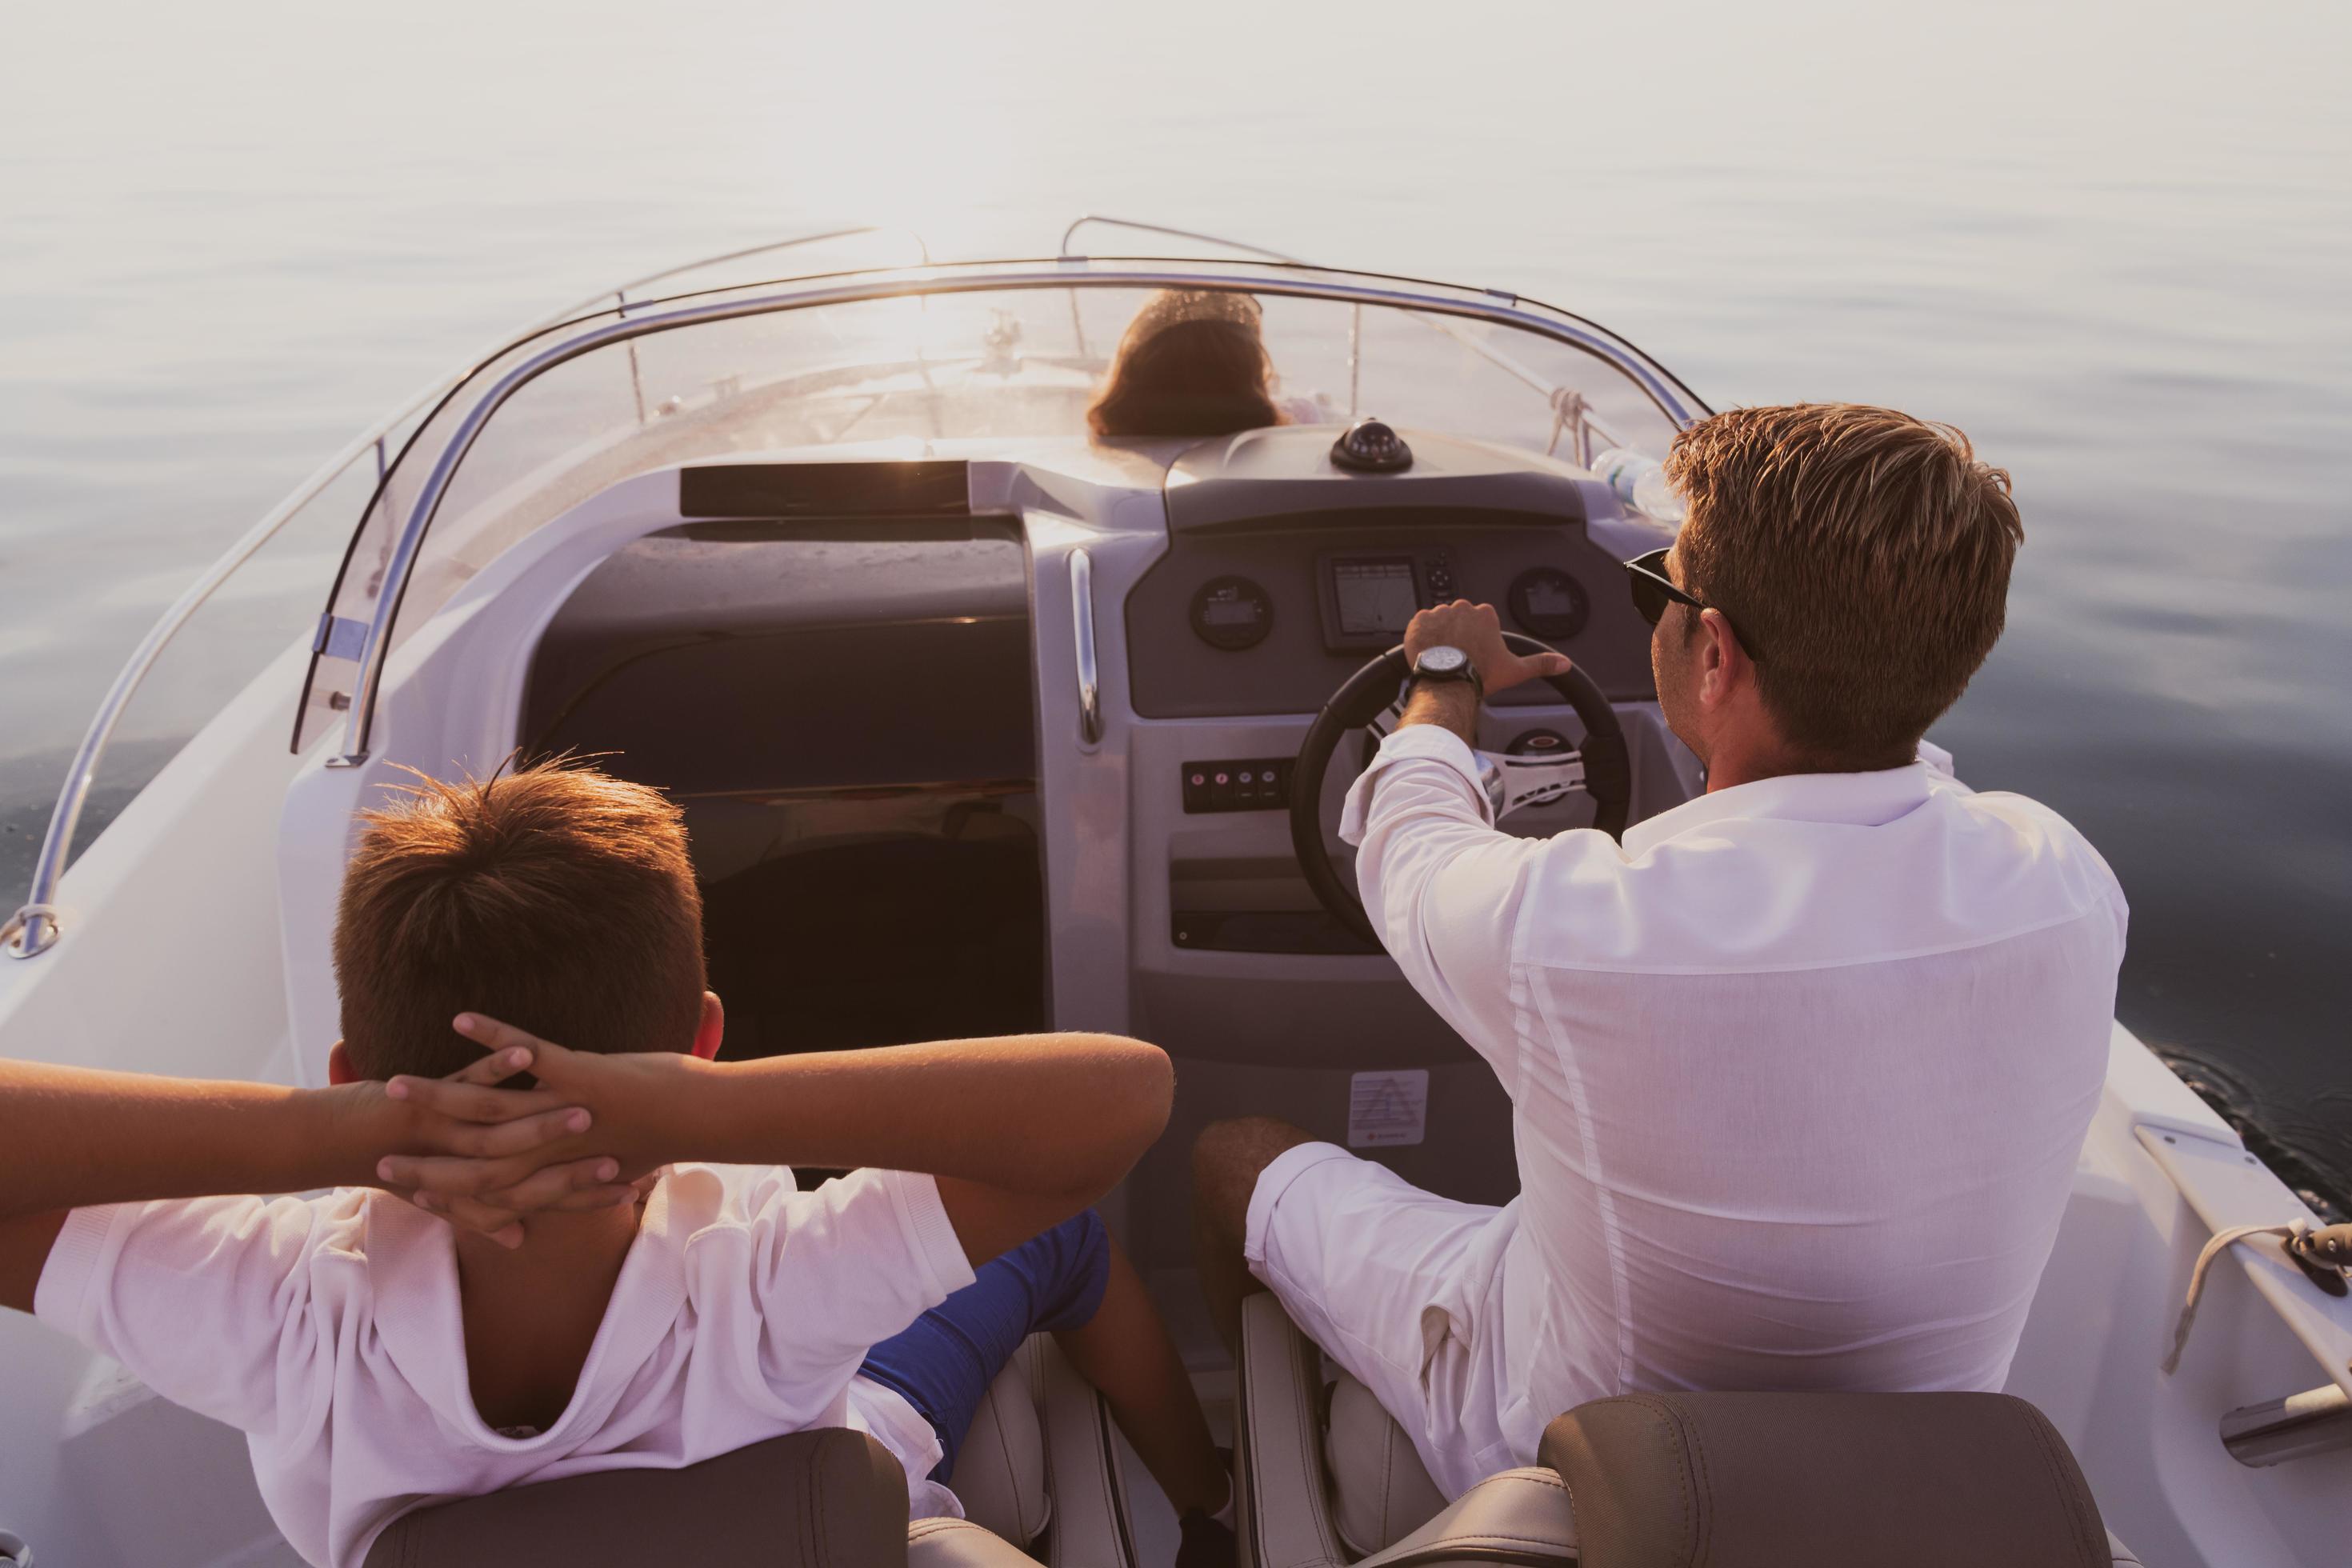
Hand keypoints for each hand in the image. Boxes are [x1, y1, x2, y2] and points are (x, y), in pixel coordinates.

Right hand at [374, 1016, 703, 1232]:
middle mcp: (551, 1150)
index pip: (486, 1192)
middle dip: (421, 1157)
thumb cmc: (661, 1137)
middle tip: (375, 1153)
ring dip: (438, 1094)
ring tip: (393, 1086)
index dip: (440, 1192)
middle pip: (472, 1158)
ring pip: (489, 1107)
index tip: (399, 1190)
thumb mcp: (610, 1168)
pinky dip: (495, 1037)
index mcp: (555, 1173)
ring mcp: (563, 1111)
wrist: (706, 1116)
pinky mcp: (581, 1074)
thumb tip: (558, 1211)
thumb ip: (572, 1187)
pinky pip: (530, 1054)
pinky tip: (460, 1019)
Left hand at [1403, 600, 1571, 692]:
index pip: (1481, 620)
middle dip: (1458, 634)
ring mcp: (1439, 613)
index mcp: (1485, 614)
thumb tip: (1564, 663)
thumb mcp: (1515, 670)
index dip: (1477, 638)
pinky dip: (1423, 637)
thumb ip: (1541, 663)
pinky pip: (1420, 624)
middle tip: (1459, 655)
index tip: (1475, 651)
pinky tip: (1429, 652)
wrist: (1448, 684)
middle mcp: (1462, 608)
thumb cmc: (1480, 675)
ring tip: (1443, 656)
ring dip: (1440, 635)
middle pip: (1460, 619)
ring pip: (1440, 621)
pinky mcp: (1419, 621)